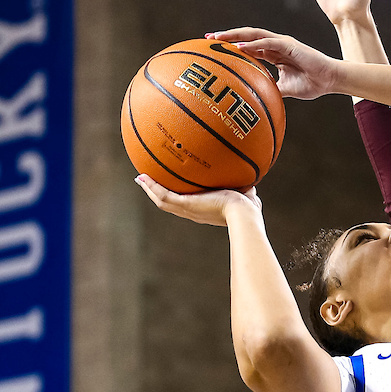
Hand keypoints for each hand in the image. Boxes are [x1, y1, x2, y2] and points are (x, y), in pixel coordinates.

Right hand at [135, 174, 260, 225]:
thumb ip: (243, 187)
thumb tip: (250, 179)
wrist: (243, 214)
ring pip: (162, 201)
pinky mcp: (186, 205)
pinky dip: (152, 187)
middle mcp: (193, 212)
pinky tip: (144, 177)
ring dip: (150, 189)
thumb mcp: (244, 194)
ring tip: (140, 178)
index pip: (185, 204)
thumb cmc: (248, 209)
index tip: (169, 188)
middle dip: (157, 192)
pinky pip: (164, 195)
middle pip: (169, 204)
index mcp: (203, 211)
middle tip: (147, 183)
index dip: (175, 197)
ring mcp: (188, 210)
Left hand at [206, 28, 339, 99]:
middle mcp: (275, 44)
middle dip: (226, 36)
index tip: (214, 49)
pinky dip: (252, 44)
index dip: (230, 46)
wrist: (330, 81)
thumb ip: (270, 89)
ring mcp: (282, 43)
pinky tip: (238, 47)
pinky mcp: (289, 45)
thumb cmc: (311, 84)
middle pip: (246, 37)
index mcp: (273, 53)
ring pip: (253, 35)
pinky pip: (267, 43)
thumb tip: (255, 99)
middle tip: (208, 39)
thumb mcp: (284, 89)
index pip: (248, 46)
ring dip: (234, 35)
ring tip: (218, 38)